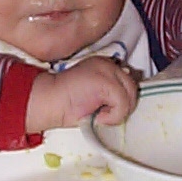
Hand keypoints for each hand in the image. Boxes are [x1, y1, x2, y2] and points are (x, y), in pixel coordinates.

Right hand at [25, 56, 139, 132]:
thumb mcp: (93, 96)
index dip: (124, 97)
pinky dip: (113, 116)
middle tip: (104, 115)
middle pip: (133, 87)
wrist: (48, 102)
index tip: (110, 109)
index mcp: (104, 64)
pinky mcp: (107, 82)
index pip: (128, 79)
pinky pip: (123, 103)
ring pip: (131, 96)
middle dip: (123, 106)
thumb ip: (110, 94)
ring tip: (99, 115)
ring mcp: (108, 71)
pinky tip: (97, 116)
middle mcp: (108, 64)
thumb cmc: (66, 104)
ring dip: (117, 112)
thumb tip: (127, 101)